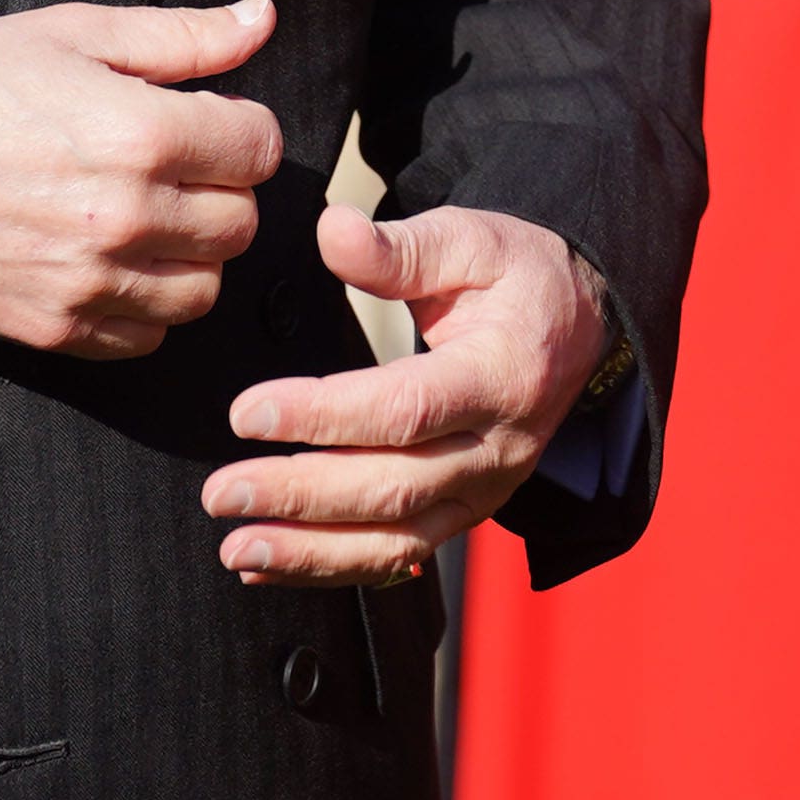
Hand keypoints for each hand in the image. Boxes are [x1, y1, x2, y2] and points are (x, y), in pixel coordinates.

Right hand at [0, 0, 288, 359]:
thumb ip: (182, 36)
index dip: (239, 128)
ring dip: (190, 253)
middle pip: (242, 222)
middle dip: (220, 189)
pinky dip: (144, 305)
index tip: (205, 123)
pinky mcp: (55, 327)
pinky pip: (146, 335)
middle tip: (171, 166)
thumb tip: (261, 19)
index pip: (260, 148)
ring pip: (204, 288)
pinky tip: (110, 262)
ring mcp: (90, 280)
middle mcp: (127, 215)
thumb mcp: (72, 32)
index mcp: (142, 133)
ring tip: (145, 216)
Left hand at [203, 204, 618, 586]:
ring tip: (236, 547)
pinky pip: (400, 556)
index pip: (406, 407)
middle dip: (300, 495)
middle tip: (221, 492)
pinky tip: (268, 565)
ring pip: (395, 539)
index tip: (247, 413)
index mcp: (500, 374)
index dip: (323, 417)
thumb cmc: (517, 279)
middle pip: (393, 485)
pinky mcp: (465, 512)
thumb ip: (400, 247)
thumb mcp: (471, 240)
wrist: (579, 329)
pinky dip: (332, 566)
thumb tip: (332, 232)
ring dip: (310, 552)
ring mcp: (484, 490)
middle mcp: (498, 447)